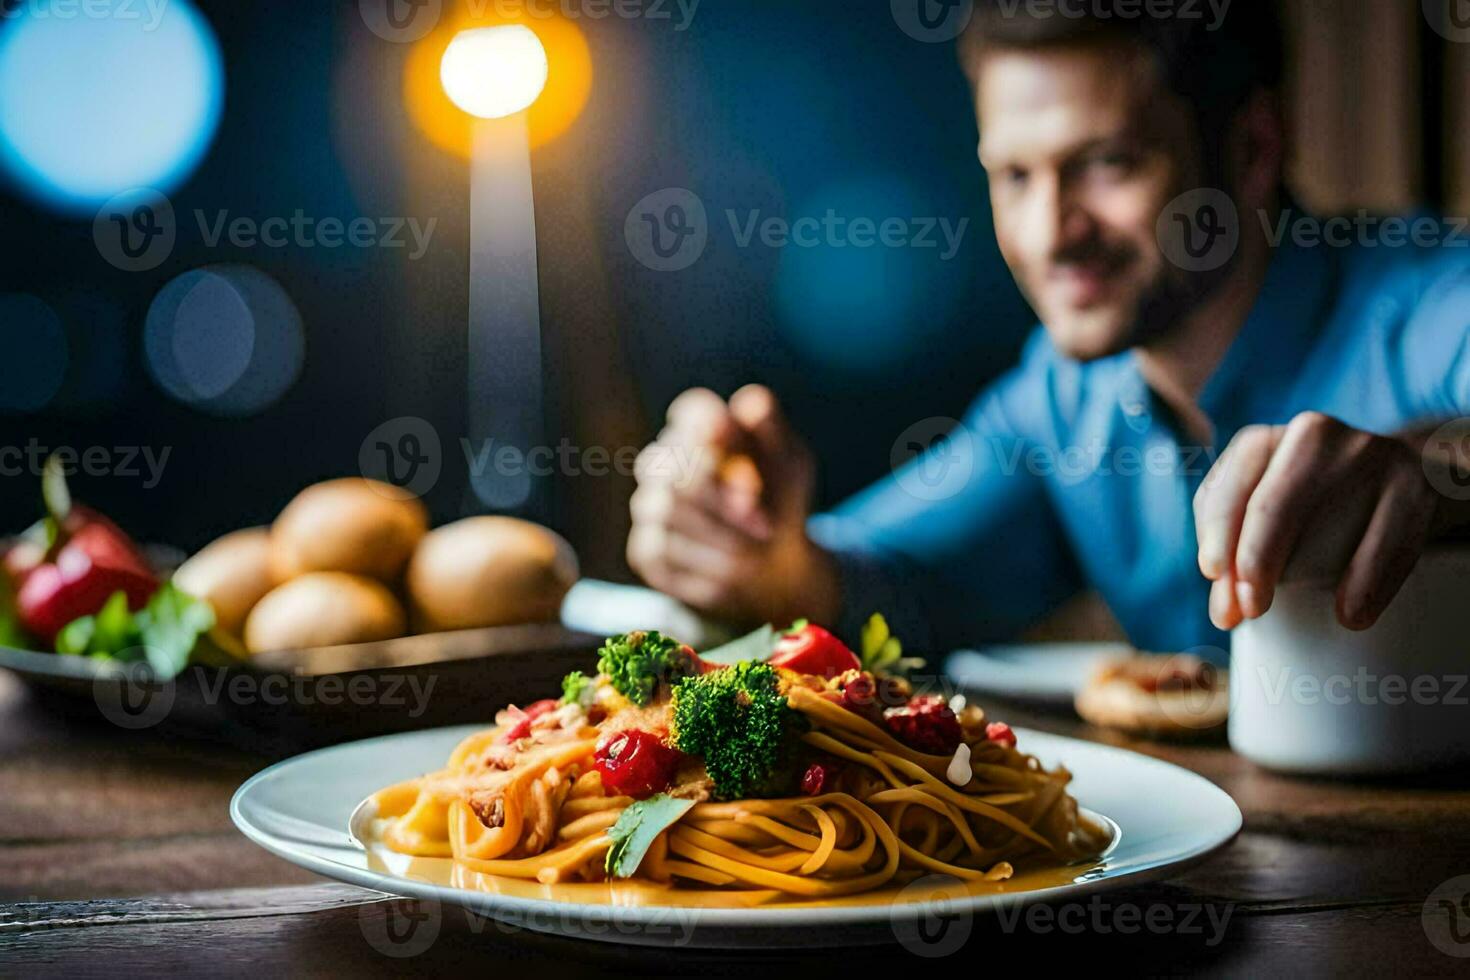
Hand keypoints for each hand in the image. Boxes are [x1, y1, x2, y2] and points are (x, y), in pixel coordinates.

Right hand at [626, 384, 839, 626]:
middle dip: (722, 499)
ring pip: (666, 509)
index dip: (717, 436)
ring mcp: (647, 505)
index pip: (693, 412)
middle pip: (672, 463)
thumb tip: (749, 406)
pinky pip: (660, 550)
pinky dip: (702, 563)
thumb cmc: (779, 502)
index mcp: (701, 427)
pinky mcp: (644, 550)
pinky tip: (729, 568)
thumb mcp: (790, 465)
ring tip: (755, 552)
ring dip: (720, 535)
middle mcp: (663, 460)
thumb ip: (771, 433)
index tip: (749, 469)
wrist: (774, 562)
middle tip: (765, 527)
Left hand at [1194, 411, 1451, 630]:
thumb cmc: (1314, 507)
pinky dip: (1368, 584)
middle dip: (1254, 561)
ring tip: (1306, 606)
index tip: (1212, 575)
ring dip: (1307, 574)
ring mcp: (1367, 454)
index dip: (1216, 535)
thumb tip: (1223, 613)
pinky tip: (1351, 616)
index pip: (1226, 490)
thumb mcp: (1266, 520)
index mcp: (1261, 443)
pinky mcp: (1414, 482)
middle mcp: (1312, 438)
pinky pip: (1390, 542)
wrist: (1404, 474)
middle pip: (1272, 505)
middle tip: (1249, 609)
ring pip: (1328, 521)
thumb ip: (1237, 564)